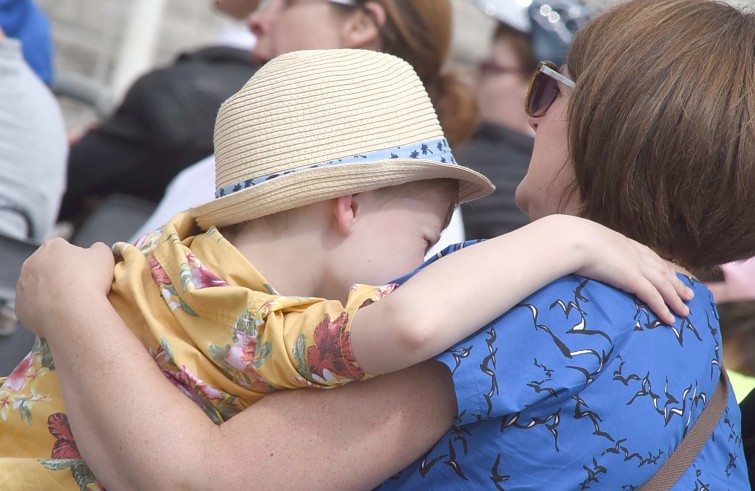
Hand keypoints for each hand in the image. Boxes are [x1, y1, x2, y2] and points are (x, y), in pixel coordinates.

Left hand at [15, 239, 114, 336]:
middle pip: (47, 266)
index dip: (76, 259)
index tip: (86, 270)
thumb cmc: (90, 281)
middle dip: (60, 274)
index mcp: (51, 247)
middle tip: (78, 286)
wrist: (74, 313)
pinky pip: (33, 306)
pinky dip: (44, 309)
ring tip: (70, 302)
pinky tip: (60, 313)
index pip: (63, 248)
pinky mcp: (20, 307)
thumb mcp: (104, 255)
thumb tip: (95, 249)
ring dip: (50, 292)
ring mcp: (22, 286)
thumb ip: (98, 248)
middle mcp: (31, 263)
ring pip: (37, 287)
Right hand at [569, 217, 692, 323]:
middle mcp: (636, 254)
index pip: (650, 257)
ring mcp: (636, 266)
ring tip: (686, 311)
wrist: (575, 239)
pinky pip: (653, 297)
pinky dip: (663, 308)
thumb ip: (592, 247)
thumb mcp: (588, 240)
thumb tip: (584, 252)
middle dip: (677, 284)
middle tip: (690, 294)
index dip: (663, 267)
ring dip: (676, 299)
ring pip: (664, 285)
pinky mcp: (633, 279)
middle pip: (663, 271)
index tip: (673, 274)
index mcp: (625, 243)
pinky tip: (670, 319)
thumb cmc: (575, 239)